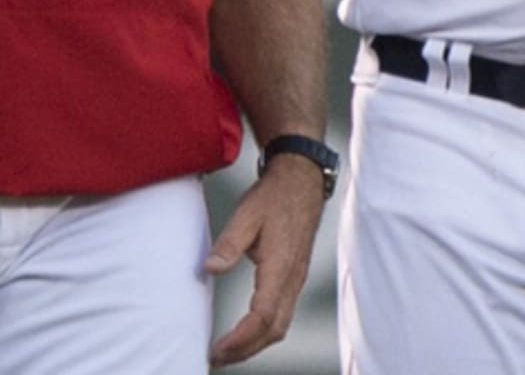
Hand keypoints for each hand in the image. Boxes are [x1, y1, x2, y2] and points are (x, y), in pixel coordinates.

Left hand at [204, 154, 325, 365]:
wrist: (302, 178)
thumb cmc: (274, 196)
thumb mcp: (247, 213)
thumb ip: (229, 243)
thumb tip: (210, 269)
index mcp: (281, 264)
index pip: (263, 316)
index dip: (240, 339)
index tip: (216, 350)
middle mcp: (293, 276)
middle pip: (275, 329)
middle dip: (246, 350)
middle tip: (216, 358)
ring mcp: (297, 276)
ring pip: (281, 324)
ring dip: (255, 343)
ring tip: (227, 350)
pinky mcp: (295, 274)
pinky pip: (283, 313)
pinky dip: (264, 330)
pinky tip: (246, 330)